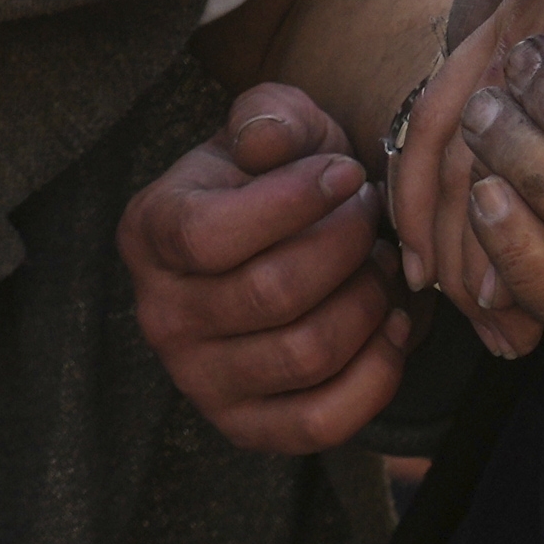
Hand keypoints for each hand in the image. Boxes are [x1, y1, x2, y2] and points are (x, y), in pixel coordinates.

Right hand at [122, 87, 410, 456]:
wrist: (286, 241)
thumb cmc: (281, 177)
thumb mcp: (275, 125)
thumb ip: (270, 116)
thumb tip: (268, 141)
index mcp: (150, 233)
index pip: (210, 235)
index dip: (293, 203)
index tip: (345, 173)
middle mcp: (160, 315)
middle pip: (271, 294)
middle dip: (345, 246)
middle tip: (371, 215)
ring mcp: (199, 381)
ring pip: (306, 354)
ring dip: (368, 303)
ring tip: (381, 264)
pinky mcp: (247, 428)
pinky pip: (322, 422)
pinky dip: (377, 373)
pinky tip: (393, 324)